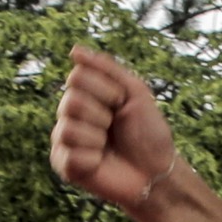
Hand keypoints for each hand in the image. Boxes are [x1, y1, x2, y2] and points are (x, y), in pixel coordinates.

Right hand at [49, 44, 181, 215]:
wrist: (157, 171)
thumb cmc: (148, 133)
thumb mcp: (134, 92)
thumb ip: (106, 68)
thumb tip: (74, 50)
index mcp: (84, 95)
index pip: (77, 76)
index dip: (106, 89)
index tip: (121, 103)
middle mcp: (69, 115)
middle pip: (71, 101)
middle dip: (103, 114)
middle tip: (114, 127)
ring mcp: (64, 141)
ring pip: (68, 128)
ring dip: (98, 137)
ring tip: (107, 145)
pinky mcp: (65, 166)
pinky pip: (71, 155)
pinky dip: (93, 158)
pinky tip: (100, 162)